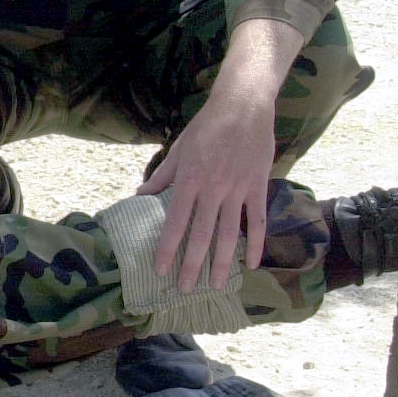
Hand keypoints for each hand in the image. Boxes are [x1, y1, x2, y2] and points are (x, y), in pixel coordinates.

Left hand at [140, 93, 276, 291]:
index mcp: (189, 180)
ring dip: (223, 262)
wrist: (243, 106)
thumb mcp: (178, 150)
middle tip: (186, 290)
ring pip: (229, 234)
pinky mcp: (258, 187)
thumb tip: (140, 196)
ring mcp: (237, 190)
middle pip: (201, 235)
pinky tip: (252, 264)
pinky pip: (257, 221)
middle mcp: (212, 189)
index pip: (174, 223)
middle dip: (192, 265)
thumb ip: (161, 177)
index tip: (160, 271)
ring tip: (217, 285)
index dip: (167, 249)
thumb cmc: (206, 127)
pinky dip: (256, 243)